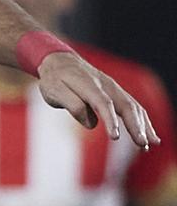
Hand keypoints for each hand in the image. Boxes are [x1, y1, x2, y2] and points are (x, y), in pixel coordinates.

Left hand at [38, 52, 158, 149]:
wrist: (59, 61)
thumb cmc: (54, 79)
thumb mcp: (54, 91)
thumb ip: (71, 104)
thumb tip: (91, 123)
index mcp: (89, 85)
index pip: (103, 104)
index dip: (111, 120)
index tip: (116, 137)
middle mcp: (106, 85)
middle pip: (125, 105)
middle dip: (136, 126)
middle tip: (143, 145)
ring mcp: (113, 88)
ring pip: (133, 106)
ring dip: (143, 125)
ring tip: (152, 144)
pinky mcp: (115, 93)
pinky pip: (132, 106)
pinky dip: (142, 120)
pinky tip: (149, 134)